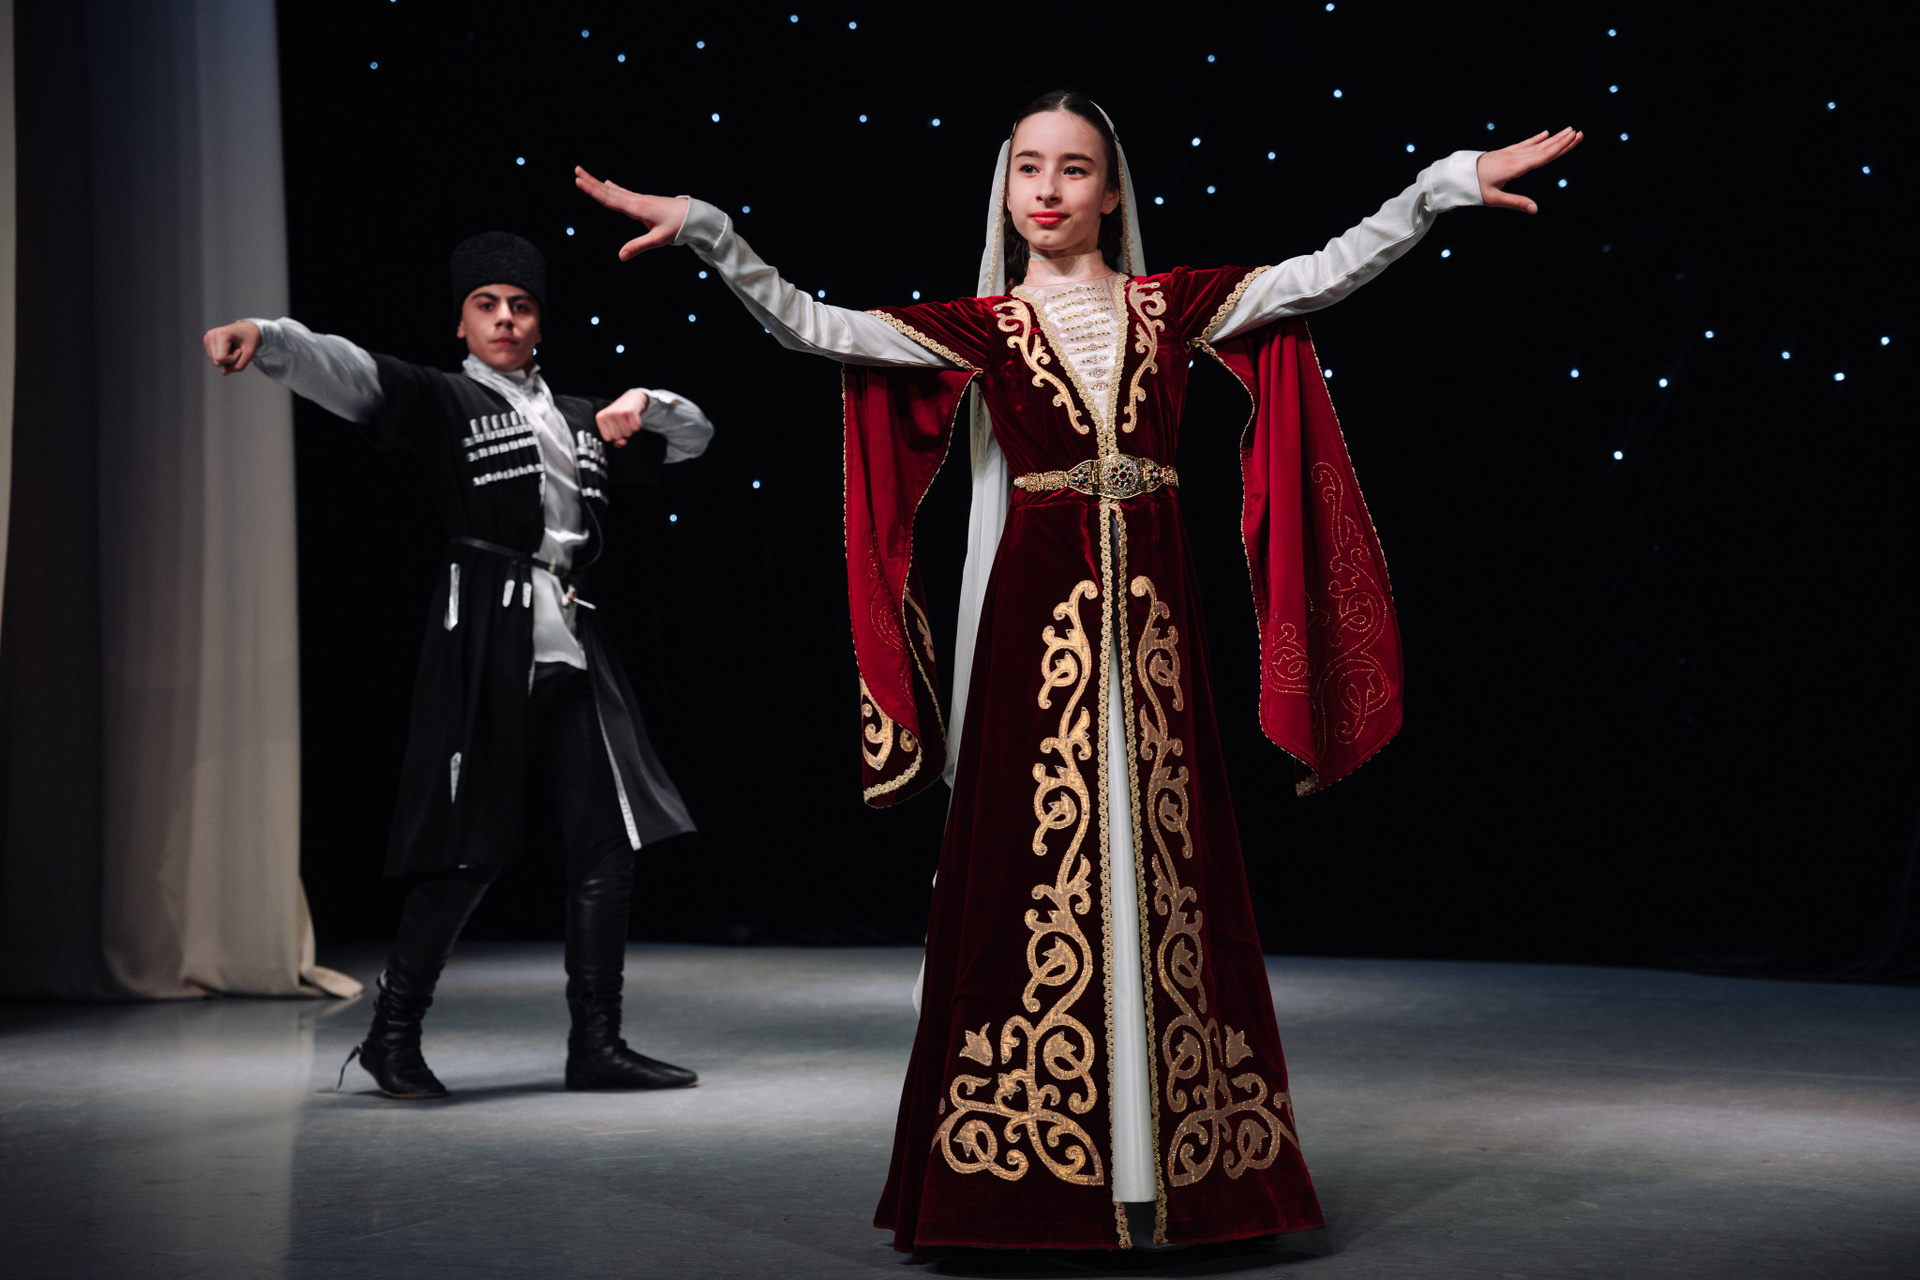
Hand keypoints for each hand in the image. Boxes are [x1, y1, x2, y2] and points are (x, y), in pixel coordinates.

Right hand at [204, 320, 261, 374]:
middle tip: (236, 349)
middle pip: (216, 362)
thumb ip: (239, 366)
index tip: (239, 349)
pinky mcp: (207, 341)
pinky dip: (222, 355)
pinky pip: (214, 358)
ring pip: (215, 361)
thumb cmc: (250, 340)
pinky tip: (228, 346)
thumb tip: (224, 373)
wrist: (247, 329)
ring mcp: (207, 337)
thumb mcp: (250, 354)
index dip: (233, 359)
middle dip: (229, 360)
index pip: (221, 359)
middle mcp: (211, 335)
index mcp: (221, 334)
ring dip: (226, 358)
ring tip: (232, 347)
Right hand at [573, 167, 689, 259]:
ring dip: (599, 183)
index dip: (593, 191)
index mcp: (636, 208)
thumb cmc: (677, 227)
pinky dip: (613, 188)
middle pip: (608, 191)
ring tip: (585, 175)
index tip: (579, 182)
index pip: (610, 200)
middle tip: (576, 170)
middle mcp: (636, 200)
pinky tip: (607, 183)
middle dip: (591, 182)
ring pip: (614, 190)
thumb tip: (620, 257)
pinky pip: (623, 193)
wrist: (693, 216)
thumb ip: (638, 247)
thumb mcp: (658, 240)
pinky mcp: (643, 201)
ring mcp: (640, 199)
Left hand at [596, 387, 650, 447]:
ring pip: (627, 433)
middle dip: (623, 432)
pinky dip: (637, 425)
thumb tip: (622, 442)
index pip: (607, 439)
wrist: (632, 398)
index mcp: (600, 418)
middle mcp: (608, 414)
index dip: (614, 435)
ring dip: (630, 429)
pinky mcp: (629, 411)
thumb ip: (616, 440)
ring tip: (628, 419)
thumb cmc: (621, 414)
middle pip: (618, 437)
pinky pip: (635, 428)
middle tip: (623, 422)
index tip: (616, 426)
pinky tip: (633, 418)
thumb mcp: (614, 426)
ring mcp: (618, 412)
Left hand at [1476, 127, 1582, 212]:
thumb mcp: (1493, 199)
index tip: (1573, 138)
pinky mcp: (1505, 153)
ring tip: (1568, 131)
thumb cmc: (1474, 188)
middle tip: (1579, 133)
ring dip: (1553, 138)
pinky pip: (1524, 144)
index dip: (1559, 148)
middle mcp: (1515, 157)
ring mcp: (1510, 153)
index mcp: (1515, 167)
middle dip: (1562, 141)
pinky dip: (1536, 139)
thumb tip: (1535, 209)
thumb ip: (1515, 203)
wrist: (1457, 175)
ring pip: (1536, 145)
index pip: (1542, 156)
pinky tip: (1545, 133)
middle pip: (1543, 148)